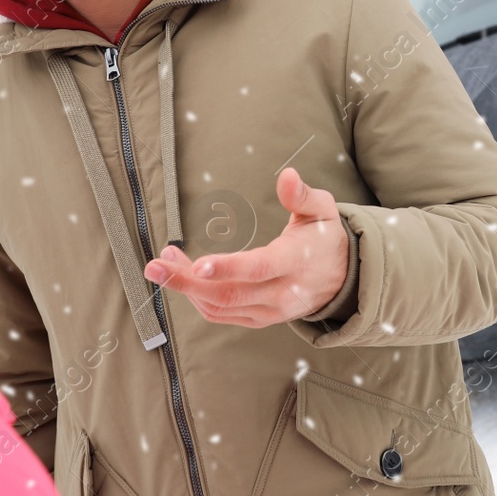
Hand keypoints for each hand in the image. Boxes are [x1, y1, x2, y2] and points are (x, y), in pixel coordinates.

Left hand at [144, 168, 349, 327]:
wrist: (341, 278)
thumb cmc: (325, 238)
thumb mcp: (323, 210)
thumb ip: (302, 195)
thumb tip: (286, 175)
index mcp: (295, 263)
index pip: (259, 269)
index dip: (227, 268)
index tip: (197, 264)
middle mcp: (281, 294)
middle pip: (228, 294)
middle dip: (186, 282)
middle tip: (155, 264)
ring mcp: (269, 311)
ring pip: (219, 307)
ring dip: (186, 288)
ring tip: (164, 261)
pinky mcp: (258, 320)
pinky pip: (221, 314)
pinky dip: (197, 299)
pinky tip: (183, 277)